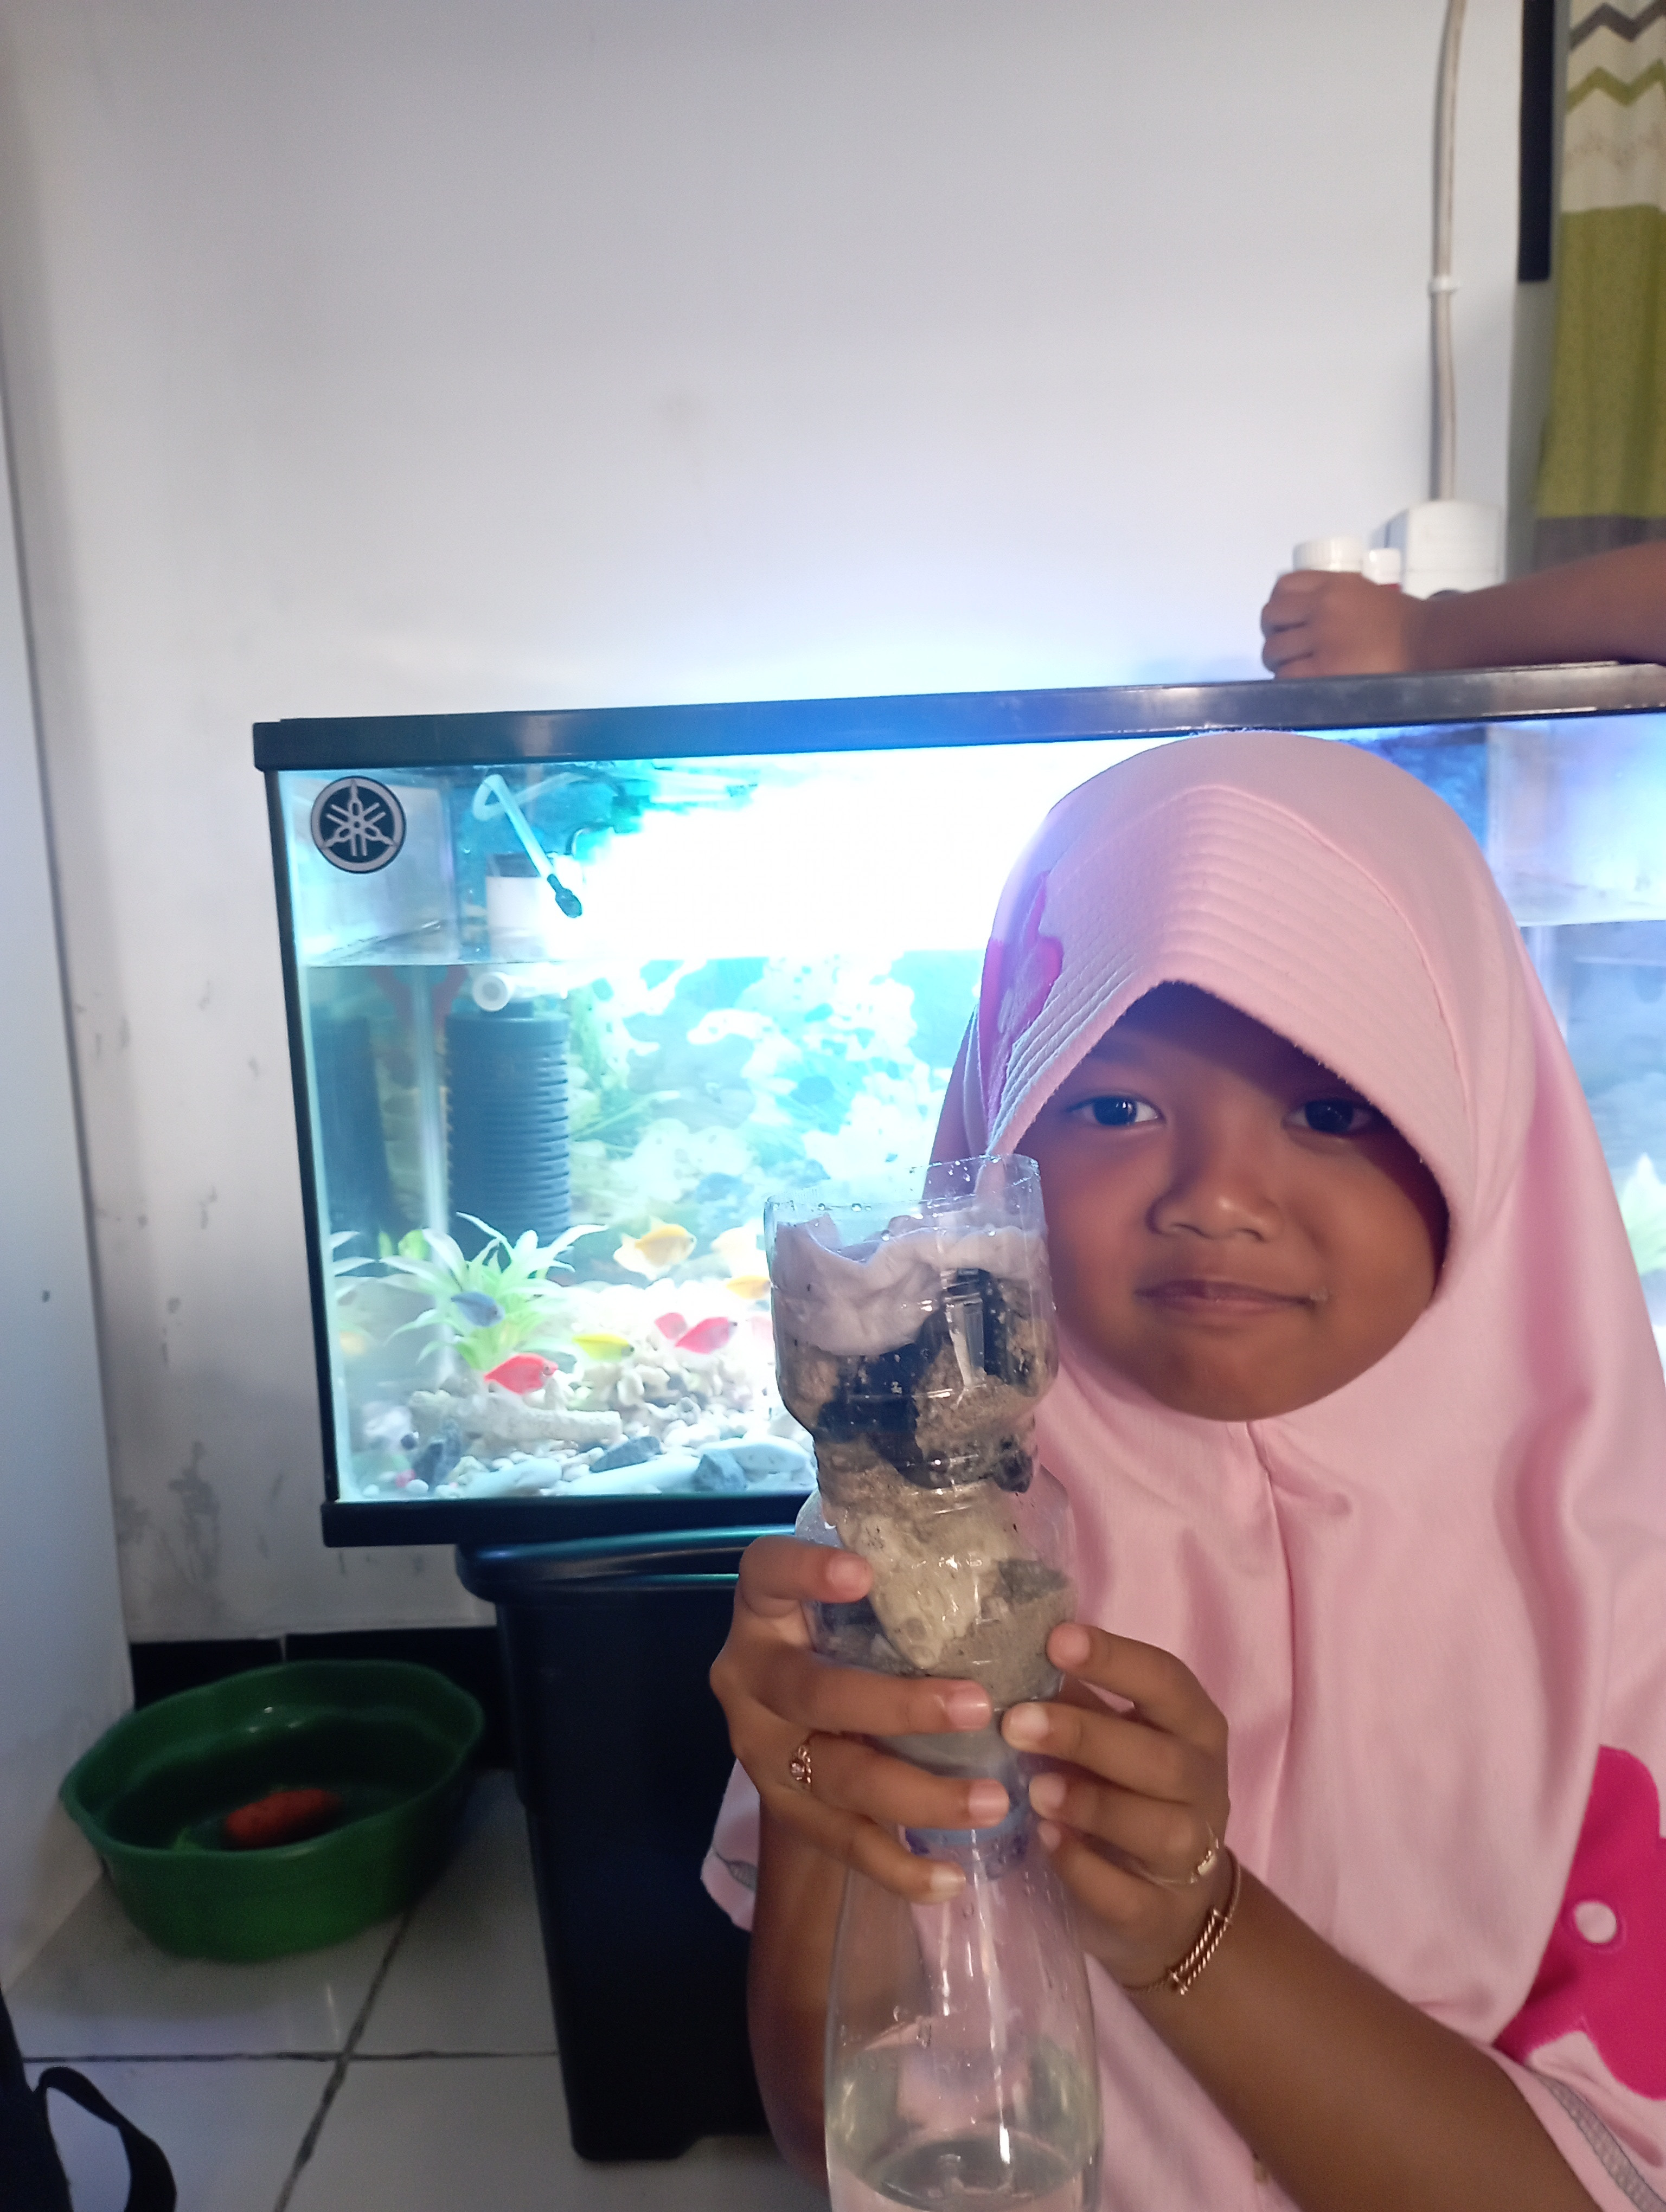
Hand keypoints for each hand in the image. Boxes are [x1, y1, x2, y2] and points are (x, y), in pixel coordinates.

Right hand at [709, 1535, 1003, 1900]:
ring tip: (992, 1802)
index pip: (767, 1573)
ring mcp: (764, 1751)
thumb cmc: (847, 1628)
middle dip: (897, 1706)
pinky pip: (841, 1842)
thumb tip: (1012, 1577)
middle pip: (813, 1693)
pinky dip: (897, 1865)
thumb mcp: (857, 1601)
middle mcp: (750, 1678)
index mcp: (763, 1610)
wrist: (789, 1709)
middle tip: (978, 1706)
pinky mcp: (786, 1808)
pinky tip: (951, 1877)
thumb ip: (901, 1589)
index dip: (806, 1573)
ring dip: (918, 1793)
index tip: (864, 1574)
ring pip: (835, 1777)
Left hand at [1002, 1622, 1231, 1990]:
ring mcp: (1191, 1854)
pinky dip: (1085, 1869)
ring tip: (1033, 1790)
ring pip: (1157, 1827)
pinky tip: (1047, 1843)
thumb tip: (1010, 1652)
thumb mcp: (1114, 1739)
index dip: (1114, 1658)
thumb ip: (1076, 1701)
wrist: (1171, 1903)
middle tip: (1015, 1722)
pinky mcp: (1161, 1914)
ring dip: (1091, 1805)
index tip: (1055, 1640)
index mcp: (1193, 1726)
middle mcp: (1204, 1785)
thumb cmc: (1130, 1793)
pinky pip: (1128, 1894)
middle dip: (1086, 1736)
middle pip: (1161, 1757)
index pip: (1166, 1681)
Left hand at [1260, 570, 1422, 677]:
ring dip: (1280, 662)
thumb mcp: (1364, 592)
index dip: (1279, 607)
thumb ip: (1333, 599)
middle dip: (1276, 635)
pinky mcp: (1324, 670)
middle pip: (1271, 618)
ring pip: (1274, 650)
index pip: (1283, 587)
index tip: (1286, 622)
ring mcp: (1321, 639)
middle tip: (1291, 650)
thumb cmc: (1403, 622)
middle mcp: (1322, 607)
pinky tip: (1304, 685)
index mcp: (1332, 585)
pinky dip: (1288, 682)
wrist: (1430, 642)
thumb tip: (1303, 615)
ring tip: (1298, 671)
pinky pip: (1286, 676)